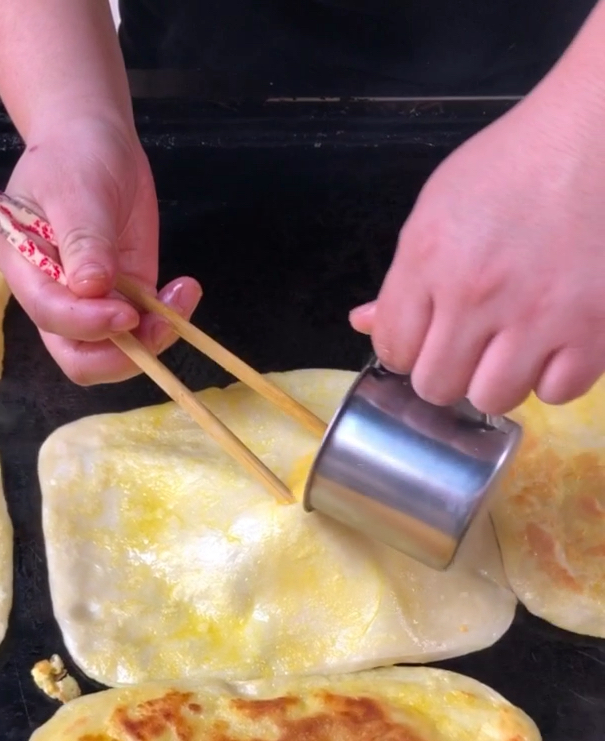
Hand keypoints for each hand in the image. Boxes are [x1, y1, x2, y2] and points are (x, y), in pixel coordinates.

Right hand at [0, 113, 201, 383]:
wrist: (95, 139)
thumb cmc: (74, 156)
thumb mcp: (76, 189)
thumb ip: (83, 239)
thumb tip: (91, 288)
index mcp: (24, 269)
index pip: (49, 316)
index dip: (87, 324)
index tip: (126, 312)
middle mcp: (52, 296)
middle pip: (77, 357)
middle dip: (118, 355)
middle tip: (156, 327)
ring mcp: (89, 303)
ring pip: (112, 353)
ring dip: (150, 341)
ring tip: (179, 300)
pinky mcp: (122, 297)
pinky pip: (141, 329)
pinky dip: (166, 321)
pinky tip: (184, 290)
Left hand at [350, 88, 604, 414]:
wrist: (598, 135)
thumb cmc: (517, 166)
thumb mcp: (441, 206)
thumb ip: (404, 275)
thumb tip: (365, 323)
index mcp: (430, 259)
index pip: (393, 350)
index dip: (409, 350)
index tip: (431, 336)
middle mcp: (477, 294)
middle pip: (437, 386)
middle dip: (451, 370)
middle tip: (475, 342)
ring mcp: (536, 316)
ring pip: (492, 399)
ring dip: (500, 379)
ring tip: (517, 343)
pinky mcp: (593, 331)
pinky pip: (555, 393)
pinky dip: (554, 377)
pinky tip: (556, 344)